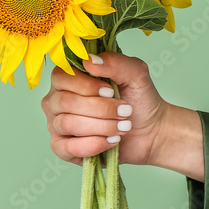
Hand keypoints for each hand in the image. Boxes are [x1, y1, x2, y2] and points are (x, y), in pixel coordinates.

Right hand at [40, 51, 204, 179]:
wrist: (151, 131)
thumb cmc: (138, 100)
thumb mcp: (135, 74)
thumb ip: (115, 62)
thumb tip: (89, 60)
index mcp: (69, 79)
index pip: (60, 76)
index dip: (85, 85)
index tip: (110, 91)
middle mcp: (57, 100)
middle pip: (64, 102)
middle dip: (100, 109)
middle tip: (124, 111)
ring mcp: (57, 125)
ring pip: (67, 124)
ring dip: (101, 126)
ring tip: (122, 127)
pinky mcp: (63, 148)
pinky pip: (67, 147)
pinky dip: (94, 144)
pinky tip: (112, 141)